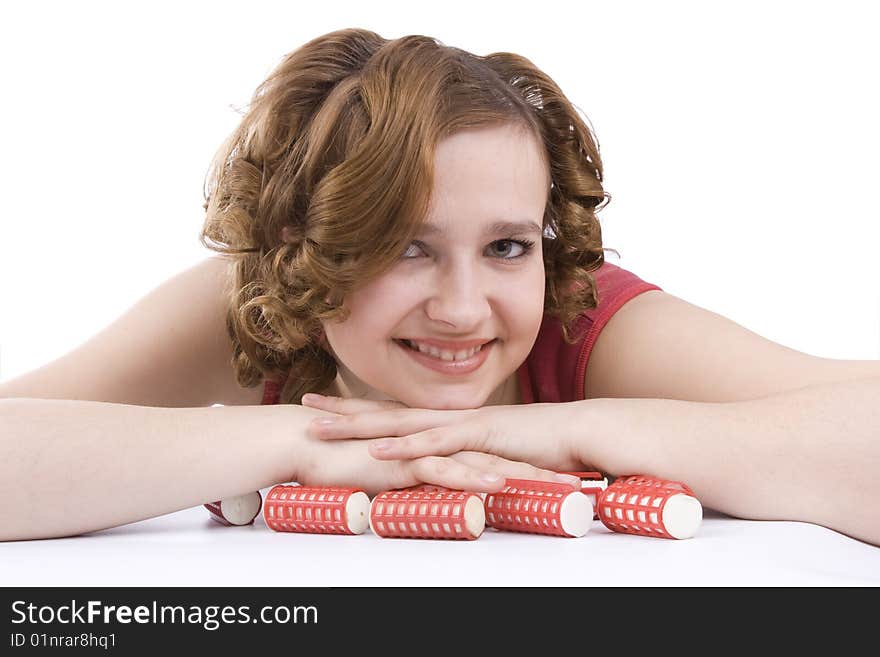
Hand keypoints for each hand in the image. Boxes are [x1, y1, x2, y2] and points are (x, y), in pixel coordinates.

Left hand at [301, 394, 586, 486]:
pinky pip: (436, 443)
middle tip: (305, 405)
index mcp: (448, 421)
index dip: (360, 410)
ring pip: (401, 424)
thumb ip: (465, 459)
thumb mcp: (491, 454)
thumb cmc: (538, 446)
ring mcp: (461, 424)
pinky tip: (378, 448)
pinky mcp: (480, 436)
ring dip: (359, 425)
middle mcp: (448, 417)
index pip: (396, 414)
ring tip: (321, 428)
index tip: (327, 407)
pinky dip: (405, 446)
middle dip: (343, 409)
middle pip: (386, 412)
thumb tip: (447, 470)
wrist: (578, 433)